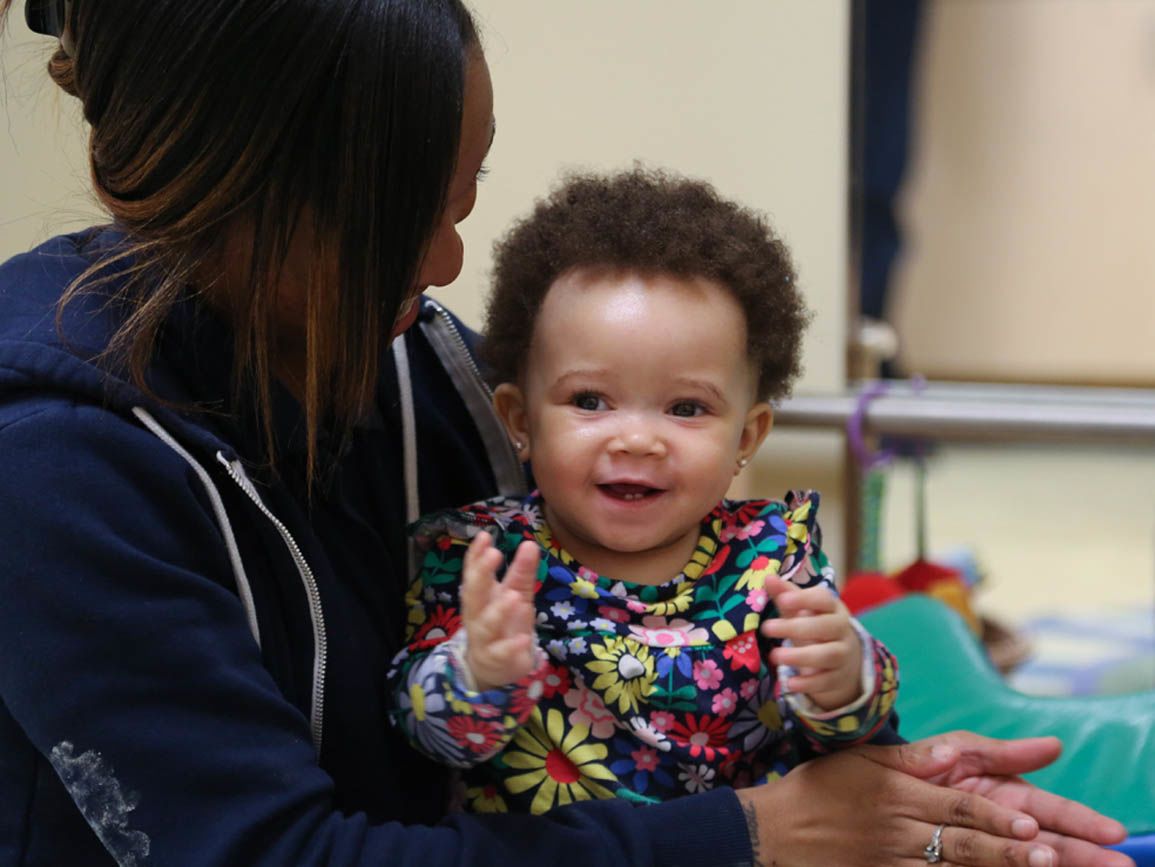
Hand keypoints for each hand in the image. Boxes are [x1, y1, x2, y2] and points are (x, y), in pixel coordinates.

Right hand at [459, 532, 539, 690]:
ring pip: (486, 624)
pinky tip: (524, 638)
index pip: (474, 572)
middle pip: (474, 594)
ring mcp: (484, 638)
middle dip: (481, 574)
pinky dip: (511, 646)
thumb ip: (521, 571)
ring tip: (513, 597)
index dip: (476, 555)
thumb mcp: (516, 594)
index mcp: (480, 595)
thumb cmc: (504, 622)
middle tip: (494, 554)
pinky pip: (502, 653)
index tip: (484, 536)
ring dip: (498, 610)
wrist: (494, 666)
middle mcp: (477, 614)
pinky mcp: (497, 659)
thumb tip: (530, 543)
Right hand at [734, 734, 1132, 866]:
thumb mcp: (865, 760)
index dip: (994, 813)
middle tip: (1051, 856)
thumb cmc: (820, 788)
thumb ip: (915, 756)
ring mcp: (892, 861)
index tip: (1031, 822)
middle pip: (963, 841)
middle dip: (1010, 850)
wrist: (773, 832)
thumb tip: (957, 749)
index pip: (956, 803)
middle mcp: (899, 828)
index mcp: (898, 792)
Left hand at [760, 575, 861, 709]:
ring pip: (827, 654)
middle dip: (795, 627)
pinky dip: (808, 683)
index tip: (783, 600)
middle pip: (825, 627)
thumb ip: (786, 595)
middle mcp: (842, 629)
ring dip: (800, 656)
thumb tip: (768, 577)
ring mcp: (843, 654)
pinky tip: (790, 684)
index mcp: (833, 608)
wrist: (844, 661)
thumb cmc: (816, 628)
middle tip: (766, 628)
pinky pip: (826, 681)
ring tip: (775, 656)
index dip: (804, 598)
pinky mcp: (839, 678)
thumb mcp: (803, 611)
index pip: (823, 599)